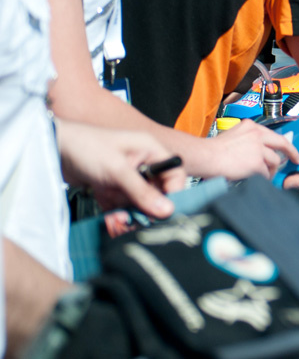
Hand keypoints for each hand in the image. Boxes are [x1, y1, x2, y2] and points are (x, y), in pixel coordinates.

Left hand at [57, 120, 185, 217]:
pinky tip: (111, 218)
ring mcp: (126, 175)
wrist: (53, 149)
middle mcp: (142, 163)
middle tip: (140, 220)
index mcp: (151, 150)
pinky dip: (117, 213)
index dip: (173, 193)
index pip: (174, 174)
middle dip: (148, 207)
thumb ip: (142, 191)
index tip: (165, 211)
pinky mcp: (112, 186)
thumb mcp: (118, 170)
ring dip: (130, 212)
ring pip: (139, 200)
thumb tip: (167, 210)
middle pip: (157, 190)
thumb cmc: (87, 148)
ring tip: (120, 220)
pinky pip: (122, 204)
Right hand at [190, 119, 298, 179]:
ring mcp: (258, 148)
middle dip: (291, 152)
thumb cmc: (214, 150)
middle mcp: (257, 134)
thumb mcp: (234, 136)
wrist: (205, 157)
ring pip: (274, 161)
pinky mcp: (256, 162)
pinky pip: (265, 172)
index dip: (283, 143)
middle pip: (282, 143)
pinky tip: (257, 178)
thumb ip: (249, 140)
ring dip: (271, 170)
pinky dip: (263, 177)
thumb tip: (262, 151)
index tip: (290, 150)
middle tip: (296, 160)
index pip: (273, 135)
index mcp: (251, 126)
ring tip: (265, 175)